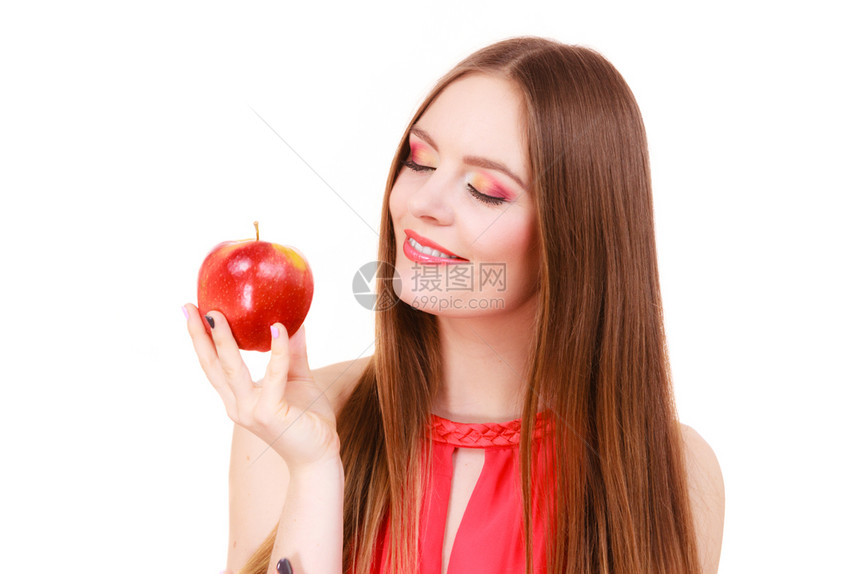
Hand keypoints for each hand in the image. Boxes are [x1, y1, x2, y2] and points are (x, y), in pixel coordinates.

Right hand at [183, 304, 339, 470]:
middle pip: (213, 366)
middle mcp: (238, 406)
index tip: (190, 313)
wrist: (319, 455)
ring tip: (217, 314)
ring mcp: (251, 412)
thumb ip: (292, 354)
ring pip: (232, 370)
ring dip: (224, 341)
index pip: (213, 365)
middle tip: (189, 308)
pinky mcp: (270, 415)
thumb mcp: (297, 379)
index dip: (200, 340)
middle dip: (199, 336)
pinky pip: (274, 377)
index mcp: (238, 398)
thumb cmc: (308, 418)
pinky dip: (276, 352)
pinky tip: (278, 329)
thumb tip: (293, 322)